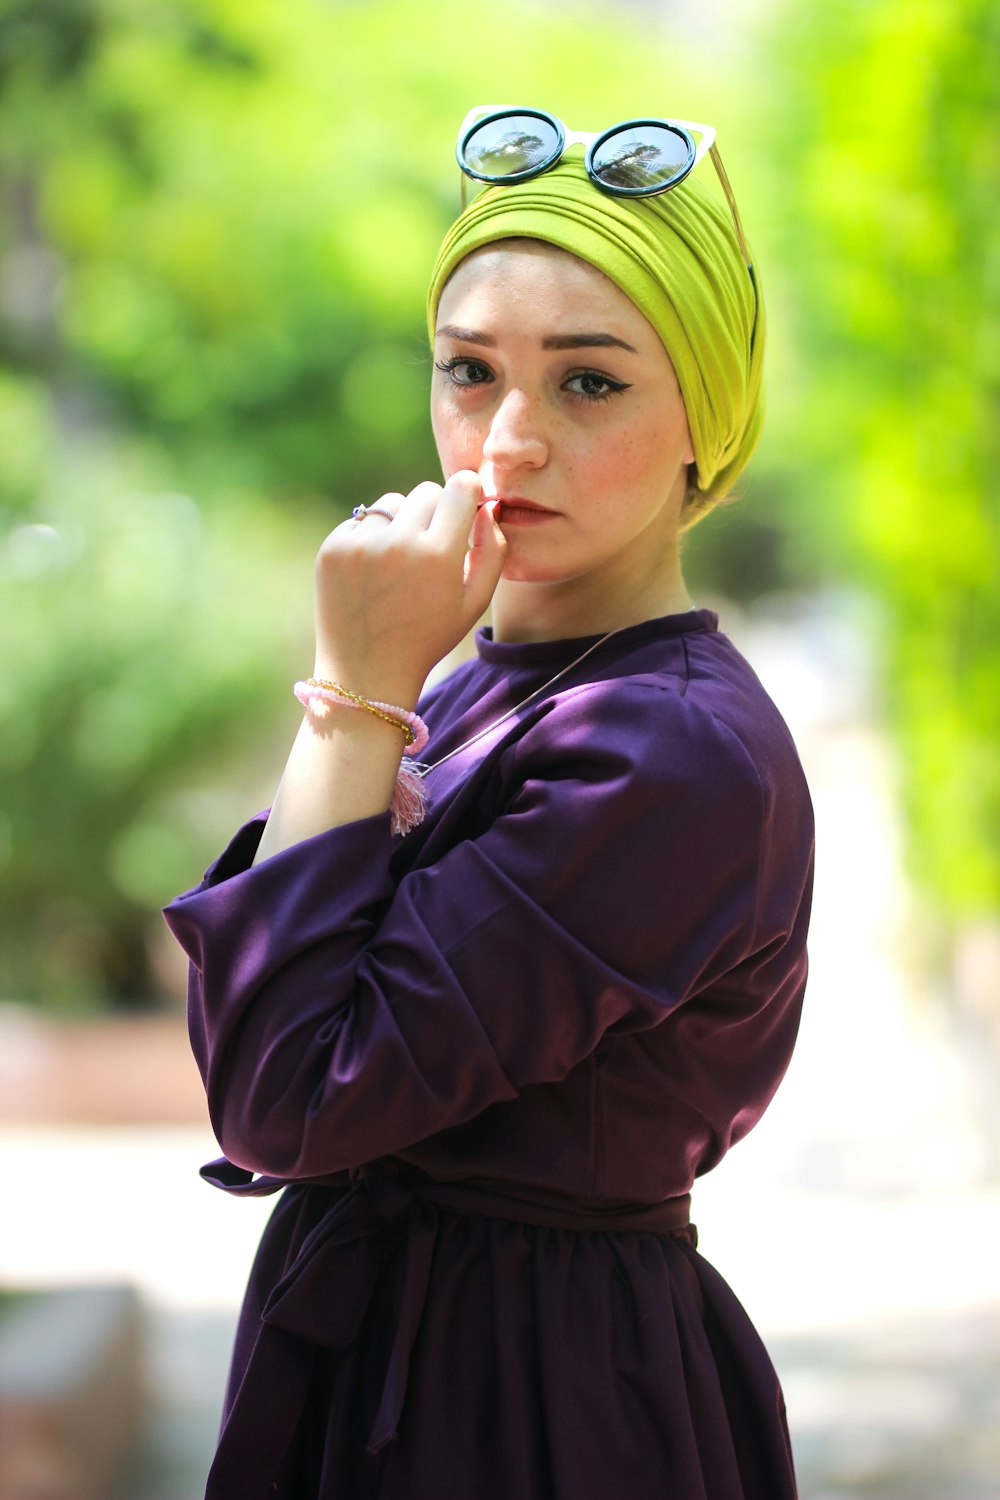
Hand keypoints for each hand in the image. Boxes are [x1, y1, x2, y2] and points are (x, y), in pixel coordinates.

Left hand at [312, 471, 505, 704]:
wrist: (366, 671)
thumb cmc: (428, 638)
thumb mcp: (474, 603)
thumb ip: (494, 551)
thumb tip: (488, 507)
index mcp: (438, 555)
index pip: (461, 487)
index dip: (468, 494)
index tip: (466, 507)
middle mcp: (399, 542)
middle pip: (427, 492)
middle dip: (436, 511)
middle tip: (432, 547)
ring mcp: (361, 544)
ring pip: (392, 504)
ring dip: (401, 523)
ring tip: (400, 563)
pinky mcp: (333, 548)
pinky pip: (361, 521)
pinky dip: (371, 538)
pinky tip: (373, 574)